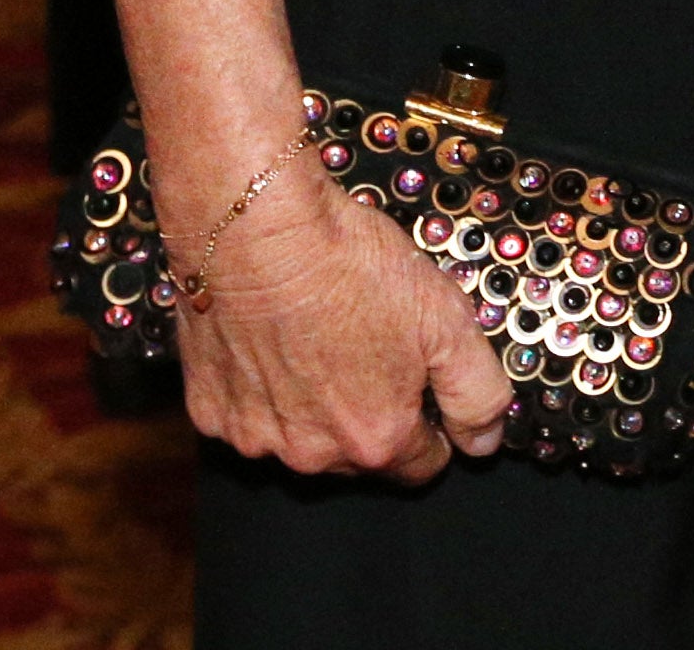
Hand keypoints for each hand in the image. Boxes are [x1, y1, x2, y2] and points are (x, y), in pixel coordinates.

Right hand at [172, 158, 515, 480]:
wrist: (258, 229)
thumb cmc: (350, 267)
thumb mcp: (448, 321)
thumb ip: (477, 393)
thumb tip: (485, 442)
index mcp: (375, 440)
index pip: (421, 464)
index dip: (432, 425)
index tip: (423, 384)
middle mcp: (311, 455)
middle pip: (358, 453)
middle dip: (371, 411)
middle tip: (370, 344)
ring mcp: (254, 436)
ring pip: (300, 436)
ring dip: (313, 404)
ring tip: (320, 336)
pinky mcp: (208, 410)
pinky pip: (249, 413)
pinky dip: (262, 389)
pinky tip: (274, 340)